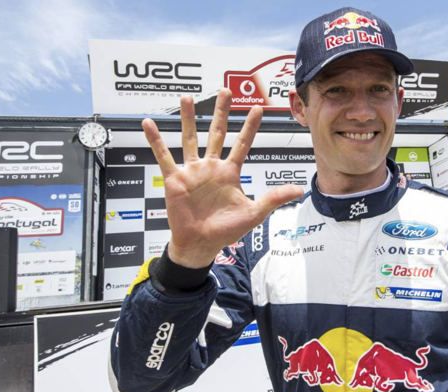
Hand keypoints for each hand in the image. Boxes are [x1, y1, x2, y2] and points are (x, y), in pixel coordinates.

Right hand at [142, 90, 303, 268]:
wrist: (200, 244)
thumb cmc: (225, 230)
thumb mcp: (253, 214)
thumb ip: (273, 199)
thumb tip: (298, 191)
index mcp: (230, 173)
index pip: (242, 144)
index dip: (250, 127)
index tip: (258, 108)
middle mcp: (211, 167)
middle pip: (217, 133)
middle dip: (221, 112)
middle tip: (225, 91)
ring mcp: (192, 171)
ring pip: (189, 138)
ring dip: (189, 119)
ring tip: (187, 98)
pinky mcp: (174, 179)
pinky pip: (163, 156)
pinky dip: (155, 140)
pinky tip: (149, 123)